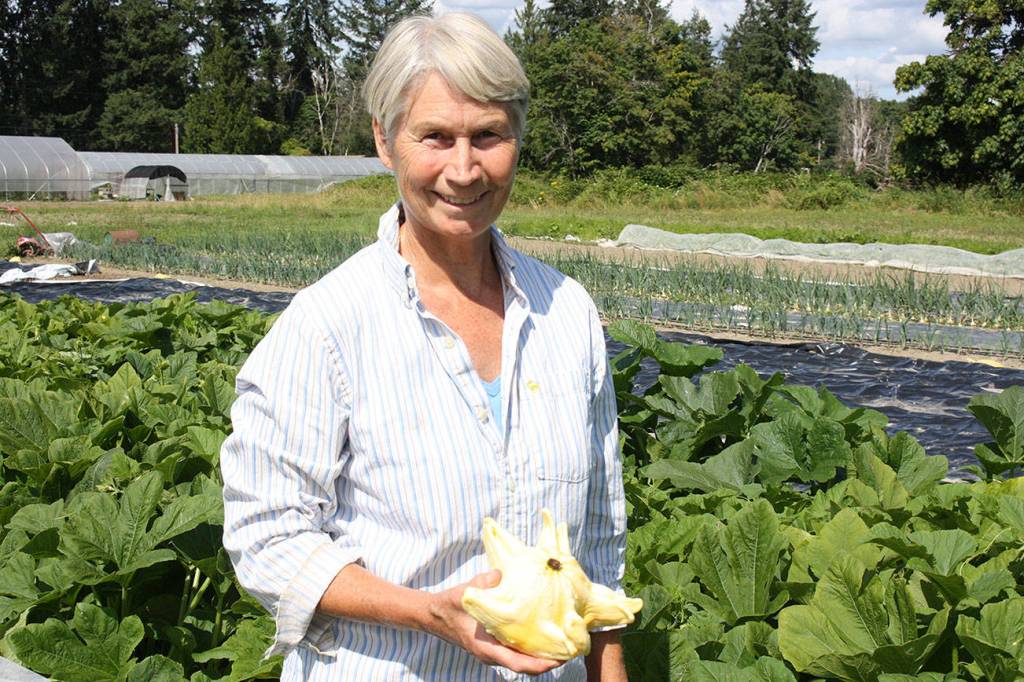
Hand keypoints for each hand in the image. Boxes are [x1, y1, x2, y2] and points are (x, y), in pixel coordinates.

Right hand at [424, 569, 563, 674]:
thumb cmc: (451, 605)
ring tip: (565, 641)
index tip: (559, 660)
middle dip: (549, 659)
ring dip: (543, 653)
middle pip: (526, 665)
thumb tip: (502, 575)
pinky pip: (519, 649)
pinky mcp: (497, 644)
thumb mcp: (465, 593)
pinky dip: (534, 645)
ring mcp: (495, 650)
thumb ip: (484, 584)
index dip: (540, 665)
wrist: (435, 613)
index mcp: (486, 648)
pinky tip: (546, 631)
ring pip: (524, 659)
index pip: (518, 664)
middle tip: (572, 648)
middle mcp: (493, 654)